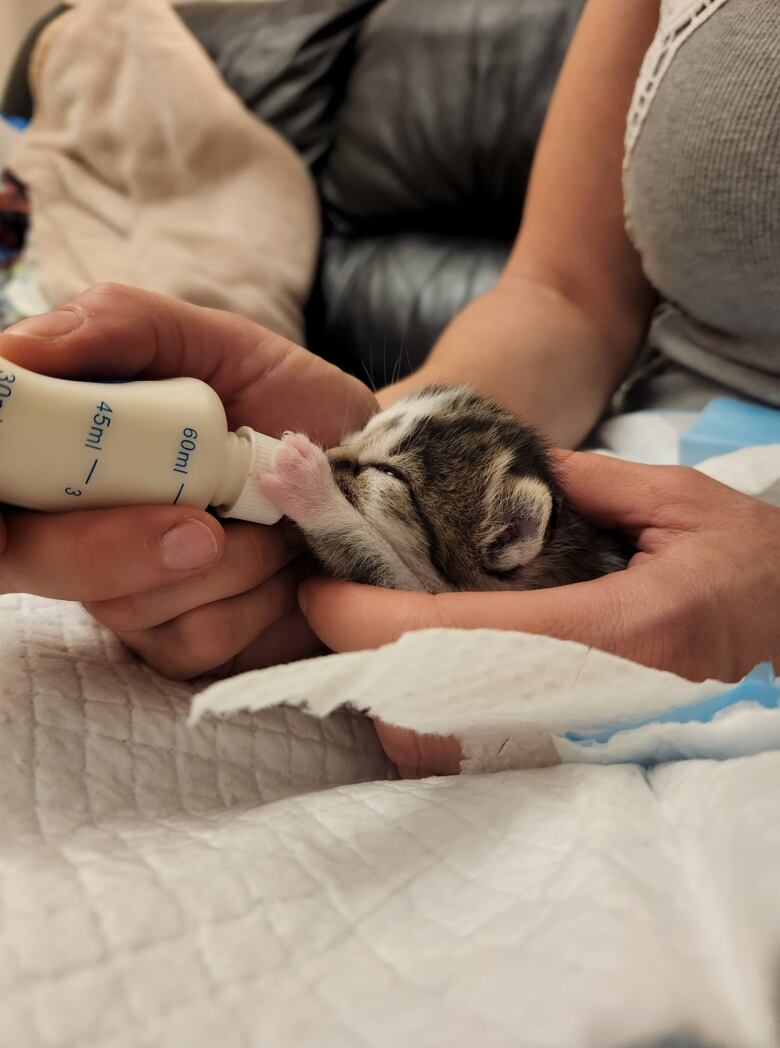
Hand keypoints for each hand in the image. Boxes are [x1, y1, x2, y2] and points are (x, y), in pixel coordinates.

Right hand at [0, 282, 376, 676]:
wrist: (370, 474)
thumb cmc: (284, 403)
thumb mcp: (217, 343)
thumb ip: (124, 327)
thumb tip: (22, 345)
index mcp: (69, 454)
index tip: (9, 510)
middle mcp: (78, 526)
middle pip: (28, 558)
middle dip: (100, 548)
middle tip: (200, 522)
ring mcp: (127, 592)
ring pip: (122, 603)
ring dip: (224, 559)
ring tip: (278, 512)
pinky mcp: (181, 644)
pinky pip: (190, 638)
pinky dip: (253, 596)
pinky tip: (285, 564)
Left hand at [299, 452, 779, 776]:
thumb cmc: (758, 575)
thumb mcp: (682, 505)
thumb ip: (584, 484)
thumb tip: (497, 475)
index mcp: (616, 633)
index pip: (456, 638)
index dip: (369, 619)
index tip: (322, 589)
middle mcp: (590, 706)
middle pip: (432, 711)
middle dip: (360, 662)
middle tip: (330, 606)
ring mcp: (582, 745)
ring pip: (447, 749)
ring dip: (387, 694)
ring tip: (363, 631)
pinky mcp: (577, 758)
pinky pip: (479, 756)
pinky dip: (428, 717)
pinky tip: (415, 670)